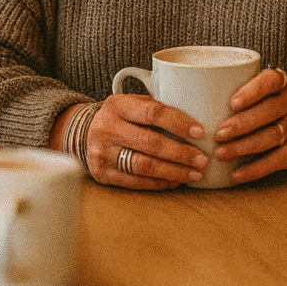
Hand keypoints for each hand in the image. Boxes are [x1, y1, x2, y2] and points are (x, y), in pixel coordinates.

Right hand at [85, 94, 209, 189]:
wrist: (83, 133)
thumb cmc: (120, 116)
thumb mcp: (132, 102)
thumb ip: (157, 106)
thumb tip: (197, 115)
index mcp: (118, 105)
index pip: (153, 113)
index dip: (178, 123)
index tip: (200, 132)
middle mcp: (108, 128)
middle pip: (150, 143)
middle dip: (181, 153)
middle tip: (203, 159)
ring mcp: (103, 153)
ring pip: (144, 166)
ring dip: (174, 171)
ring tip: (195, 174)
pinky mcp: (102, 174)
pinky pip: (135, 182)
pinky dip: (159, 183)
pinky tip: (176, 181)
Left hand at [214, 68, 286, 183]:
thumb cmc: (257, 101)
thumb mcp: (248, 85)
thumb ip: (224, 85)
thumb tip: (178, 85)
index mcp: (279, 82)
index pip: (271, 81)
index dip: (253, 91)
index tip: (232, 103)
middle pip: (270, 111)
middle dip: (243, 124)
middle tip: (219, 134)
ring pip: (274, 136)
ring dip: (245, 147)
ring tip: (221, 153)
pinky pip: (277, 161)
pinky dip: (256, 169)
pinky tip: (236, 174)